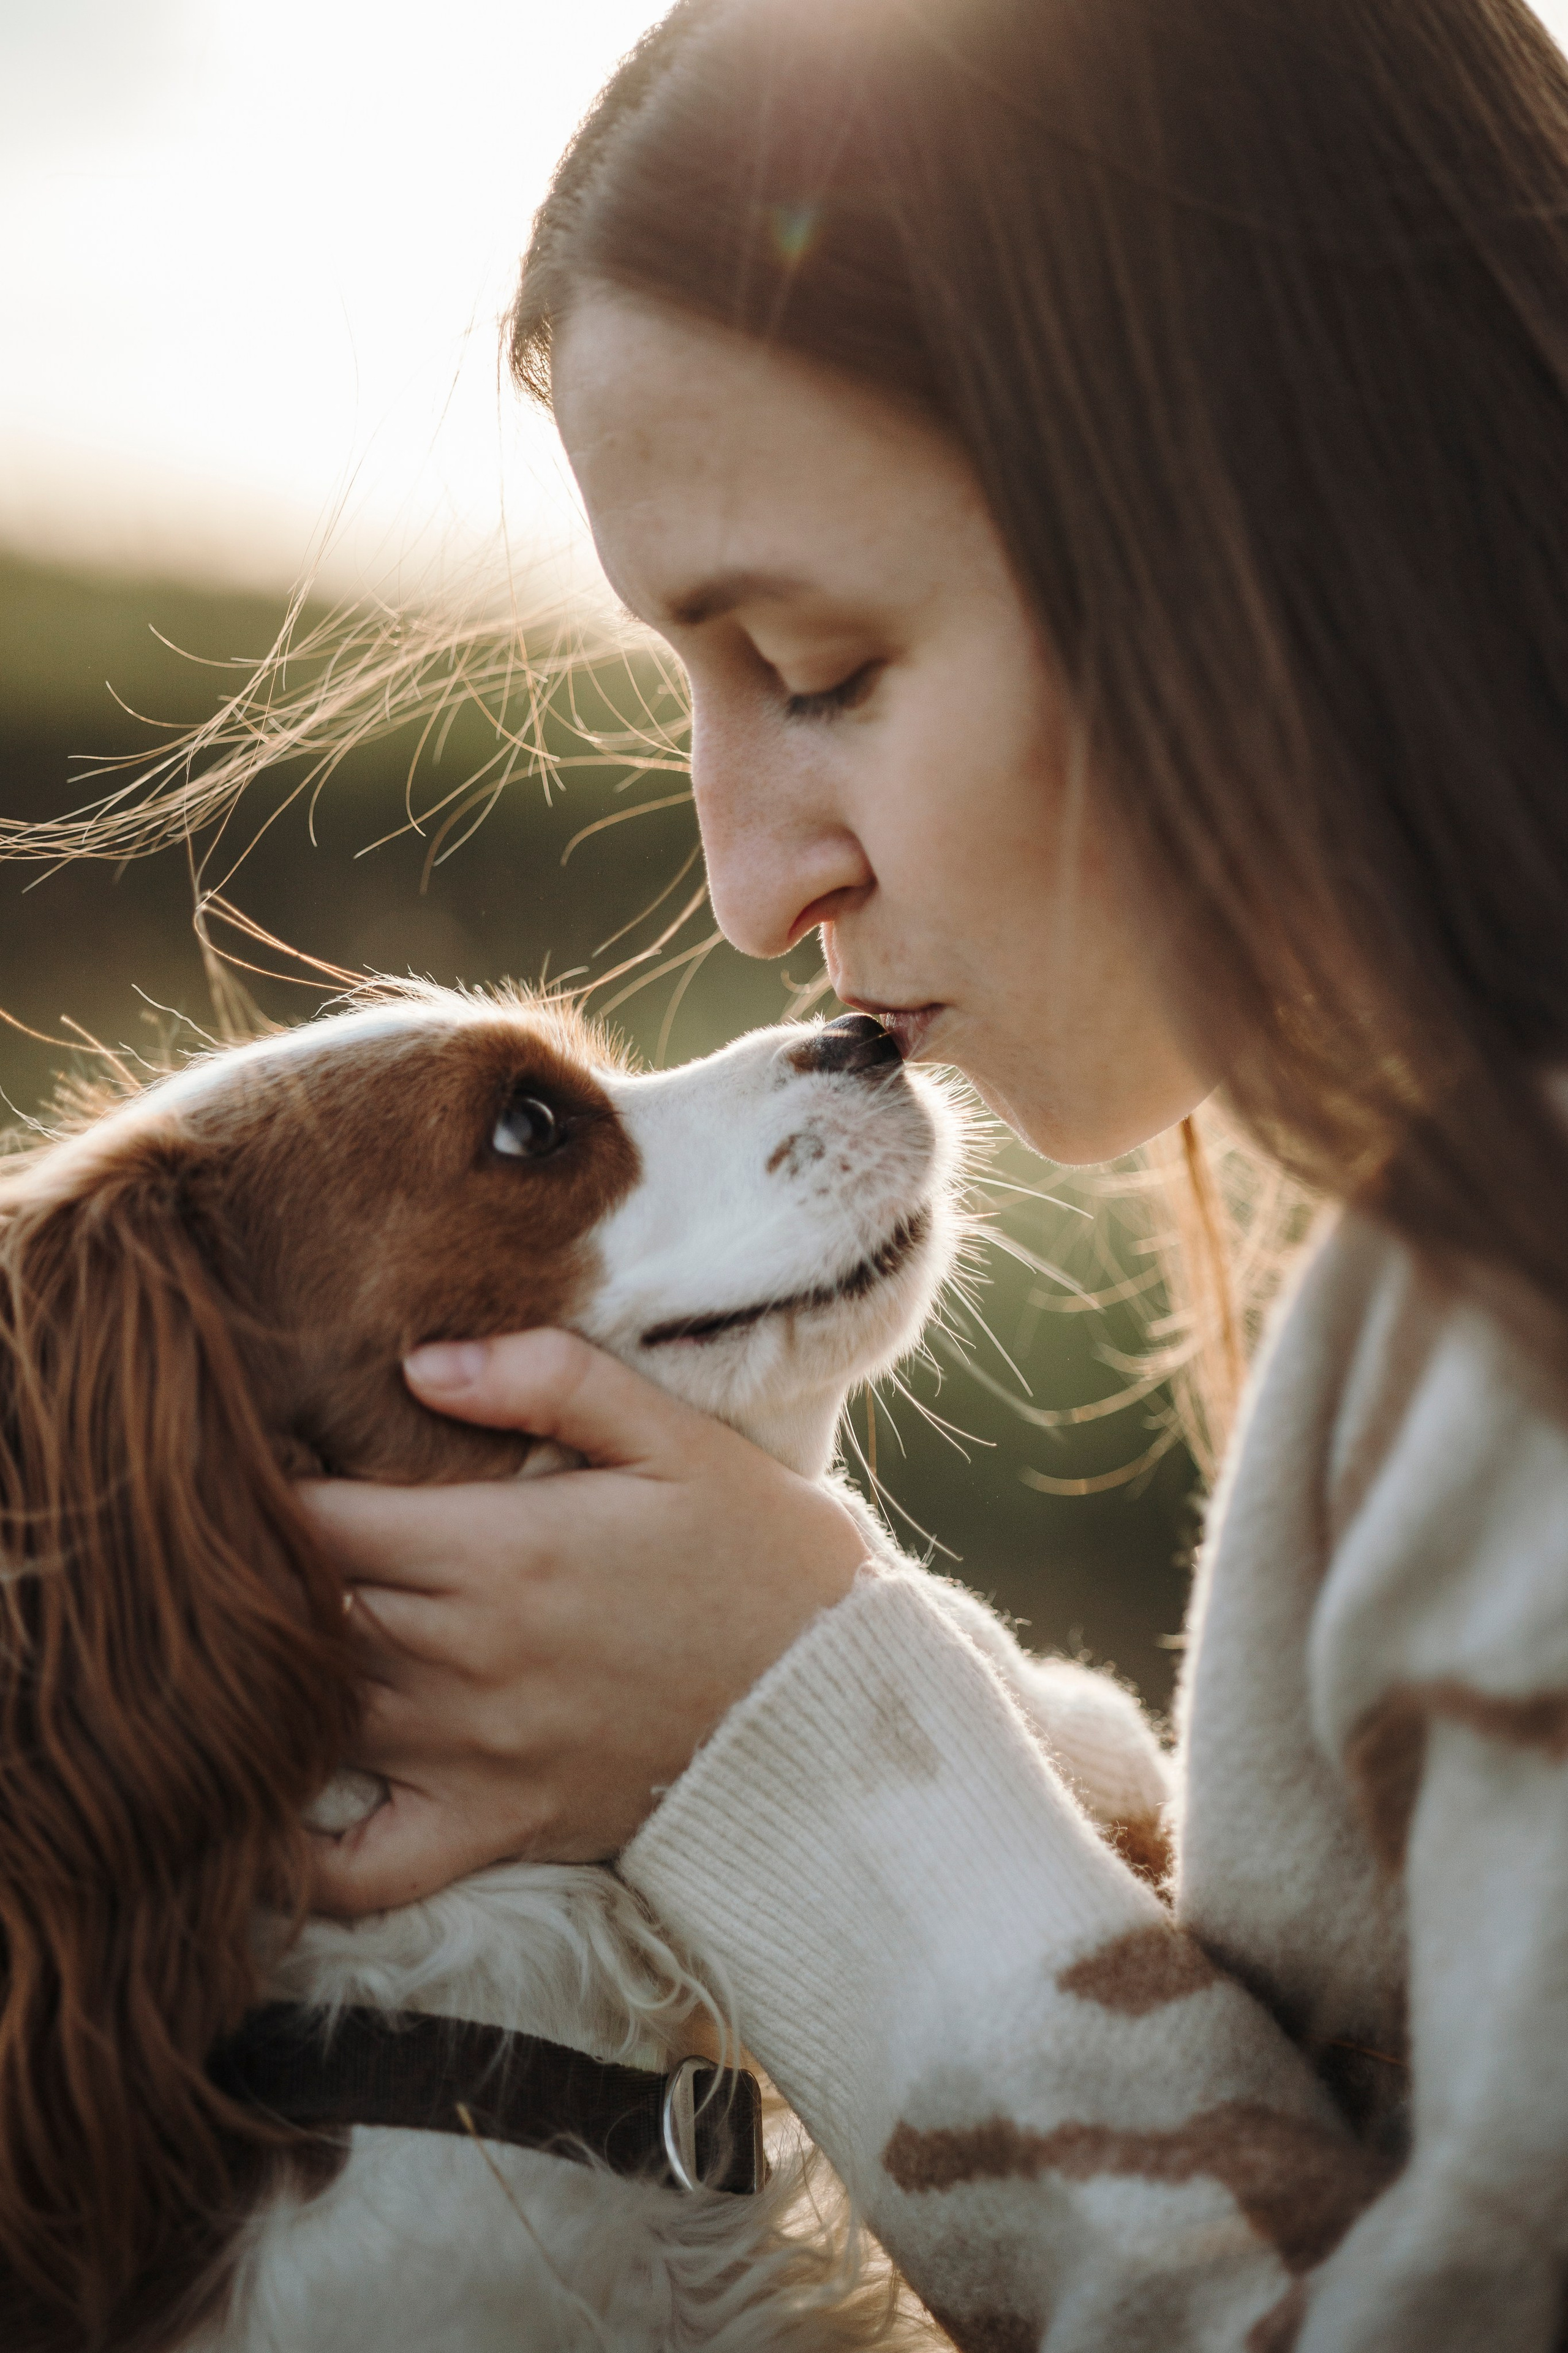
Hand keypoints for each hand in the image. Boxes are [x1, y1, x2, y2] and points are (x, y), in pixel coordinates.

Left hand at [299, 1330, 869, 1914]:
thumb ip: (551, 1380)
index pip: (318, 1519)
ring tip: (266, 1642)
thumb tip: (421, 1361)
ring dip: (277, 1681)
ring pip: (312, 1718)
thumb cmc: (756, 1552)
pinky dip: (303, 1856)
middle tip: (255, 1548)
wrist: (837, 1698)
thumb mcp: (676, 1437)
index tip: (269, 1468)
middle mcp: (469, 1657)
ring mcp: (476, 1753)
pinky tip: (282, 1807)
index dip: (271, 1489)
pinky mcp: (496, 1827)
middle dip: (263, 1577)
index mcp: (501, 1550)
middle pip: (301, 1613)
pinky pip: (364, 1871)